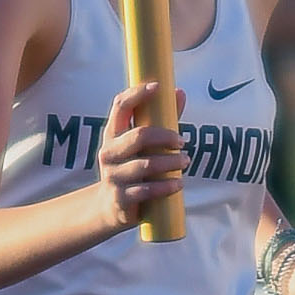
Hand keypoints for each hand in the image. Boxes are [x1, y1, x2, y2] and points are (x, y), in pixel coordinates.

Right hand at [95, 82, 185, 230]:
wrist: (110, 208)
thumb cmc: (131, 169)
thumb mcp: (141, 145)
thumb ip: (161, 121)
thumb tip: (180, 92)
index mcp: (112, 134)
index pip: (120, 106)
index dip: (137, 93)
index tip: (157, 86)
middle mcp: (108, 153)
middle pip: (139, 136)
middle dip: (165, 137)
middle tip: (182, 141)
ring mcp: (113, 176)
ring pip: (146, 165)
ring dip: (171, 163)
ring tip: (185, 161)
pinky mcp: (120, 198)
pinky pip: (147, 190)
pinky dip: (166, 186)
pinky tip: (178, 183)